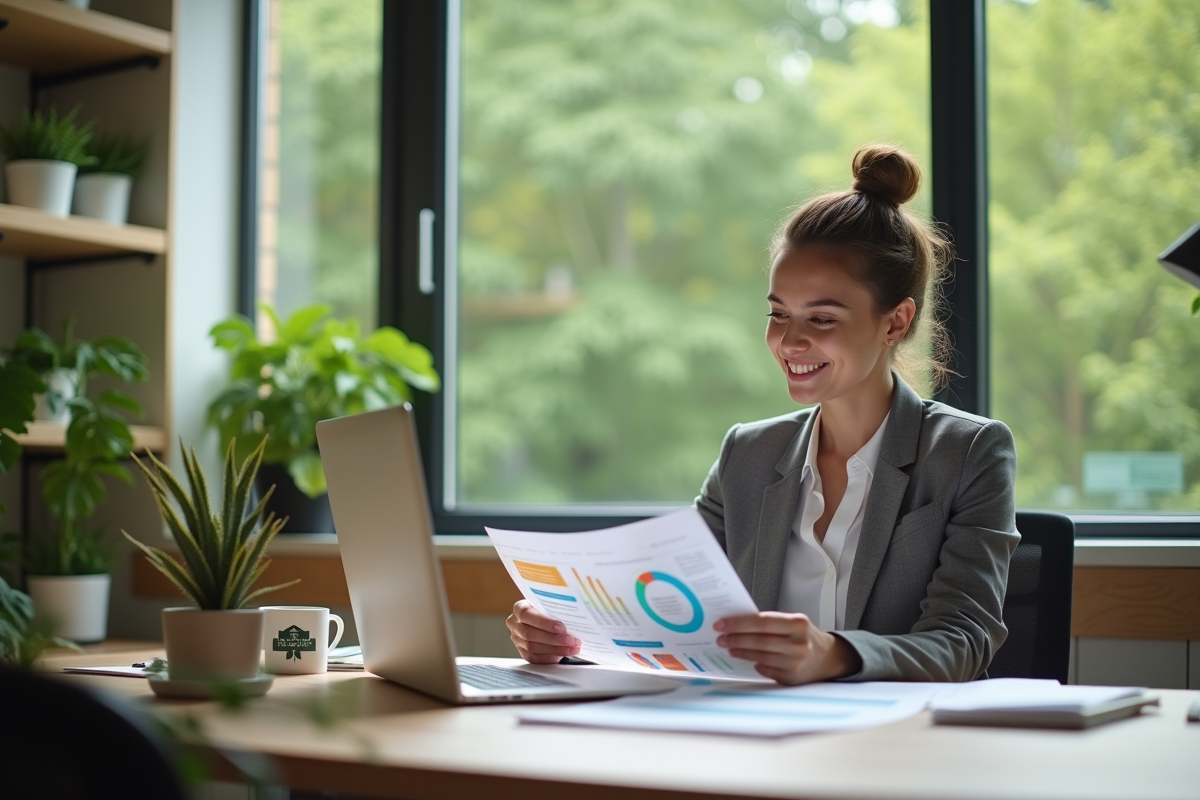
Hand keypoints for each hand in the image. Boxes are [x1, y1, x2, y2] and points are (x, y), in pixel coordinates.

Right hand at [506, 600, 581, 663]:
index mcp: (519, 608)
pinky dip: (550, 658)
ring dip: (555, 649)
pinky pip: (534, 658)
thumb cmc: (547, 608)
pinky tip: (562, 655)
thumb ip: (555, 609)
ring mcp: (517, 639)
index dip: (544, 622)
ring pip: (533, 648)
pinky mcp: (522, 652)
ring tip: (572, 648)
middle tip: (571, 640)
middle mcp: (515, 624)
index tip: (561, 627)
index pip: (527, 614)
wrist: (542, 617)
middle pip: (530, 634)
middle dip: (553, 639)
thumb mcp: (549, 604)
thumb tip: (574, 616)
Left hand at [714, 612, 861, 684]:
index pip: (762, 621)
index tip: (721, 624)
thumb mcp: (793, 623)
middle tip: (720, 637)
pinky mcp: (792, 678)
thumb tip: (737, 622)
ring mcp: (796, 663)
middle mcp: (799, 644)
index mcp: (798, 624)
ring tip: (729, 647)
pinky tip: (747, 659)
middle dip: (735, 638)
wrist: (828, 658)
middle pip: (759, 641)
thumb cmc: (804, 636)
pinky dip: (755, 664)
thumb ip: (770, 622)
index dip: (738, 623)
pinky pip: (766, 670)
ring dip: (741, 652)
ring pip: (760, 657)